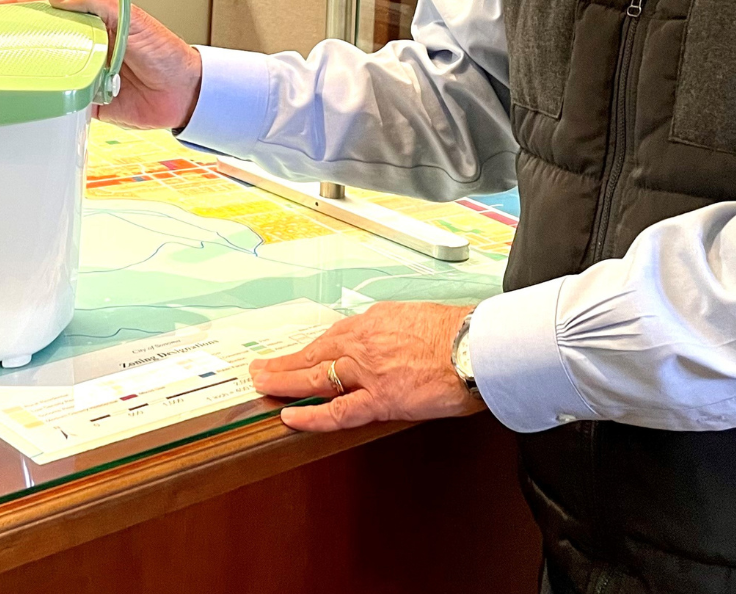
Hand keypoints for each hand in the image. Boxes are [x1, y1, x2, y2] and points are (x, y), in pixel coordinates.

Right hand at [0, 0, 199, 129]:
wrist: (184, 92)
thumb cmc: (164, 51)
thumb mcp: (130, 15)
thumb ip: (95, 1)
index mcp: (91, 23)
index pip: (49, 12)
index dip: (22, 9)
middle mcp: (83, 49)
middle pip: (42, 44)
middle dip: (16, 43)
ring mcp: (84, 76)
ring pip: (48, 74)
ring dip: (29, 75)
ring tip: (1, 73)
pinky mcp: (88, 104)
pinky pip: (61, 103)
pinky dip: (48, 103)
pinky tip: (30, 101)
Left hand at [250, 302, 481, 432]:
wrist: (477, 346)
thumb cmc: (459, 332)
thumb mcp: (419, 319)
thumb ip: (398, 331)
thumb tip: (393, 344)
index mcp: (375, 321)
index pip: (333, 336)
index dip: (311, 348)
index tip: (298, 354)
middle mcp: (364, 342)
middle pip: (313, 352)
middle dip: (283, 362)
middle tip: (259, 367)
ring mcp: (368, 371)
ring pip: (315, 378)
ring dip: (283, 381)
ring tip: (262, 386)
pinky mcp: (379, 399)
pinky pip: (337, 411)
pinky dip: (310, 415)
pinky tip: (289, 416)